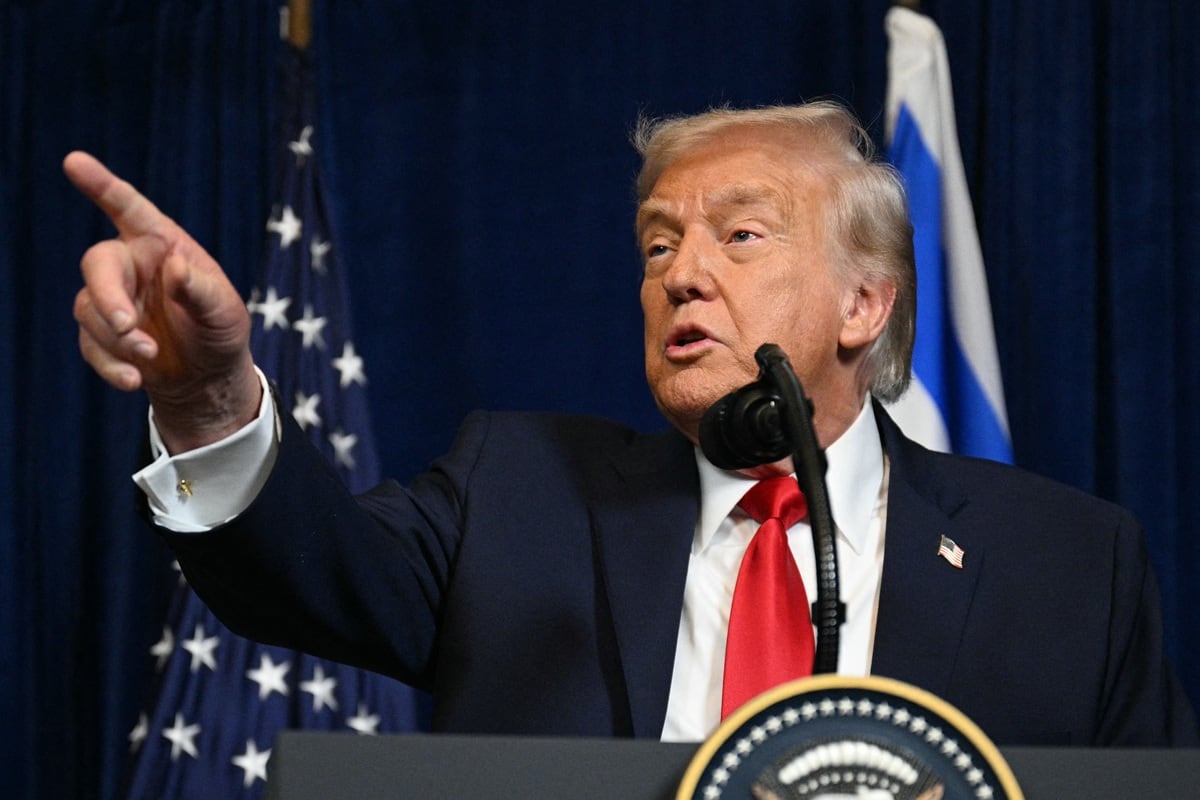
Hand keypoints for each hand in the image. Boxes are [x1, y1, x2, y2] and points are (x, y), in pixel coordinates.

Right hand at [65, 151, 260, 452]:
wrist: (209, 375)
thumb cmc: (220, 330)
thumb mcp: (225, 311)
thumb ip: (200, 289)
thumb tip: (174, 267)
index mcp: (162, 244)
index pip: (129, 208)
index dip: (102, 185)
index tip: (75, 162)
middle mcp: (132, 266)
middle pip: (97, 264)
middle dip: (107, 296)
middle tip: (128, 325)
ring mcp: (113, 299)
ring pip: (89, 308)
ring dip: (116, 337)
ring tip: (150, 355)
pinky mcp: (102, 335)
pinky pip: (90, 344)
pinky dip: (109, 364)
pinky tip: (133, 380)